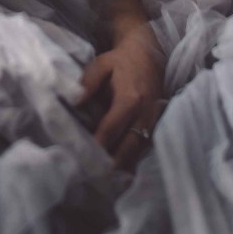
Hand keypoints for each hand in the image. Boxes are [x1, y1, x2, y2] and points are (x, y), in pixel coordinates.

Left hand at [80, 22, 163, 169]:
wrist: (149, 53)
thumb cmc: (121, 60)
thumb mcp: (102, 64)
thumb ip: (88, 83)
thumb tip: (75, 102)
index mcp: (129, 99)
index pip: (111, 128)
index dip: (99, 144)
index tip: (86, 157)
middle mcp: (145, 113)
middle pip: (129, 146)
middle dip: (113, 163)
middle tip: (96, 177)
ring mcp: (153, 120)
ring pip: (139, 150)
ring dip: (125, 165)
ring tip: (107, 179)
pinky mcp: (157, 124)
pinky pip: (146, 146)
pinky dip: (134, 159)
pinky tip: (123, 171)